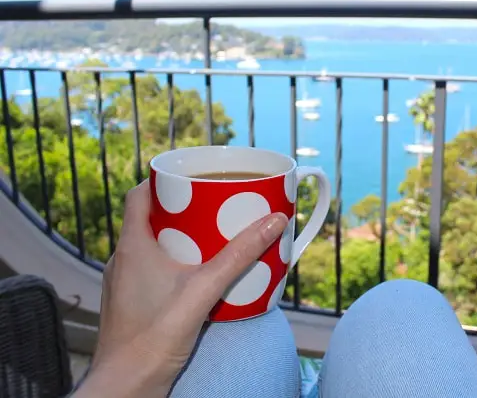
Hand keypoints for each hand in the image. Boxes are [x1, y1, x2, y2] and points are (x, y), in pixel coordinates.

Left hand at [74, 181, 287, 397]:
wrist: (125, 388)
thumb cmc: (153, 339)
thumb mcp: (204, 290)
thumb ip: (239, 256)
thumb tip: (275, 221)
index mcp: (132, 246)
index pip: (138, 195)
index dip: (162, 181)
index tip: (192, 179)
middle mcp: (122, 260)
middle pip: (150, 219)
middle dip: (183, 210)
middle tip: (214, 208)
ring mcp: (124, 283)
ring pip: (152, 246)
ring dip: (180, 239)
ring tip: (213, 240)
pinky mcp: (131, 303)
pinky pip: (152, 271)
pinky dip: (175, 264)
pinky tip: (200, 277)